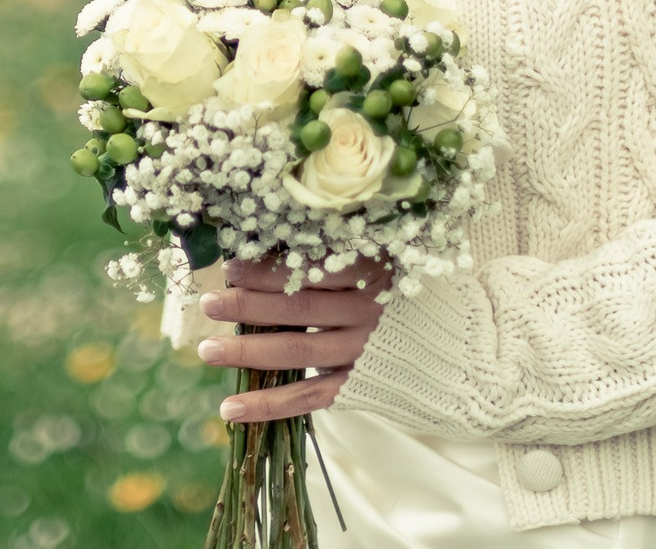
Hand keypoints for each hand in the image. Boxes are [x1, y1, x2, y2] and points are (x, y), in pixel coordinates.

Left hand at [198, 256, 389, 422]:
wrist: (449, 346)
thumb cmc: (398, 293)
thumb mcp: (378, 262)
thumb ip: (332, 257)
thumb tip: (263, 247)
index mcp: (370, 272)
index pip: (312, 270)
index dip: (269, 270)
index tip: (231, 266)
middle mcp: (366, 312)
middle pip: (297, 308)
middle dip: (247, 305)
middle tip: (207, 303)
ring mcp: (361, 352)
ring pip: (296, 352)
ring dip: (248, 352)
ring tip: (206, 350)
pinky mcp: (357, 387)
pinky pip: (307, 397)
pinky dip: (268, 405)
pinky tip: (230, 409)